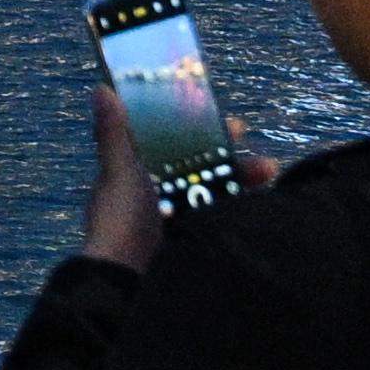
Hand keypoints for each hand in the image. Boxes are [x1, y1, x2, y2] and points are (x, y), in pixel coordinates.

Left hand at [89, 79, 245, 273]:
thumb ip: (113, 134)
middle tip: (252, 144)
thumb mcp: (118, 173)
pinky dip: (238, 208)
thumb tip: (101, 89)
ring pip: (212, 188)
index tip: (225, 116)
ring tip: (268, 171)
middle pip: (197, 163)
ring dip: (240, 178)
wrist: (125, 281)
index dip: (197, 125)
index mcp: (136, 169)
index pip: (170, 138)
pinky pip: (217, 216)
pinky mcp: (188, 238)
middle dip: (228, 154)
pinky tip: (260, 202)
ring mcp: (173, 216)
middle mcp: (155, 190)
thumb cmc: (119, 221)